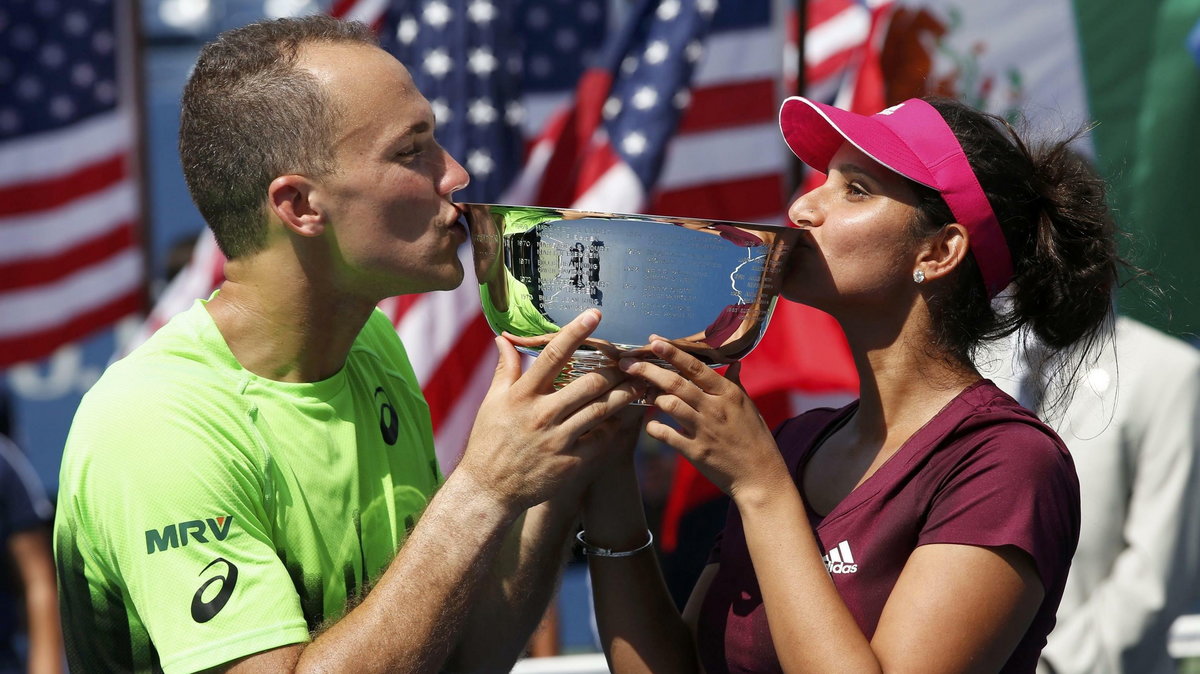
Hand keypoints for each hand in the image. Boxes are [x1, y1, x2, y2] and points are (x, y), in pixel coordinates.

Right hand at [456, 310, 641, 513]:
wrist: (488, 490)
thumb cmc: (489, 442)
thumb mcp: (492, 403)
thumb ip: (505, 369)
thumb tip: (503, 339)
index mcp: (522, 396)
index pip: (554, 356)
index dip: (576, 332)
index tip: (595, 314)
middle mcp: (542, 415)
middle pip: (589, 382)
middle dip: (614, 368)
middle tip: (630, 359)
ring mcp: (558, 440)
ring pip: (603, 409)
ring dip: (625, 393)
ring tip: (639, 382)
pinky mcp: (571, 463)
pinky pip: (602, 438)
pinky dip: (616, 425)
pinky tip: (627, 415)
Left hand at [618, 338, 785, 501]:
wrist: (760, 477)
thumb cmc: (755, 439)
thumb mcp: (748, 407)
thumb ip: (735, 384)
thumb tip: (734, 363)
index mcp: (727, 393)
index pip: (696, 367)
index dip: (673, 352)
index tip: (654, 341)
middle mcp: (715, 408)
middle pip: (676, 383)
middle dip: (648, 370)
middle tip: (628, 363)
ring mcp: (704, 430)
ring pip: (669, 405)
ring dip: (652, 397)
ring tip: (642, 393)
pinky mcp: (696, 452)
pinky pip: (667, 435)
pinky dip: (655, 428)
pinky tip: (652, 426)